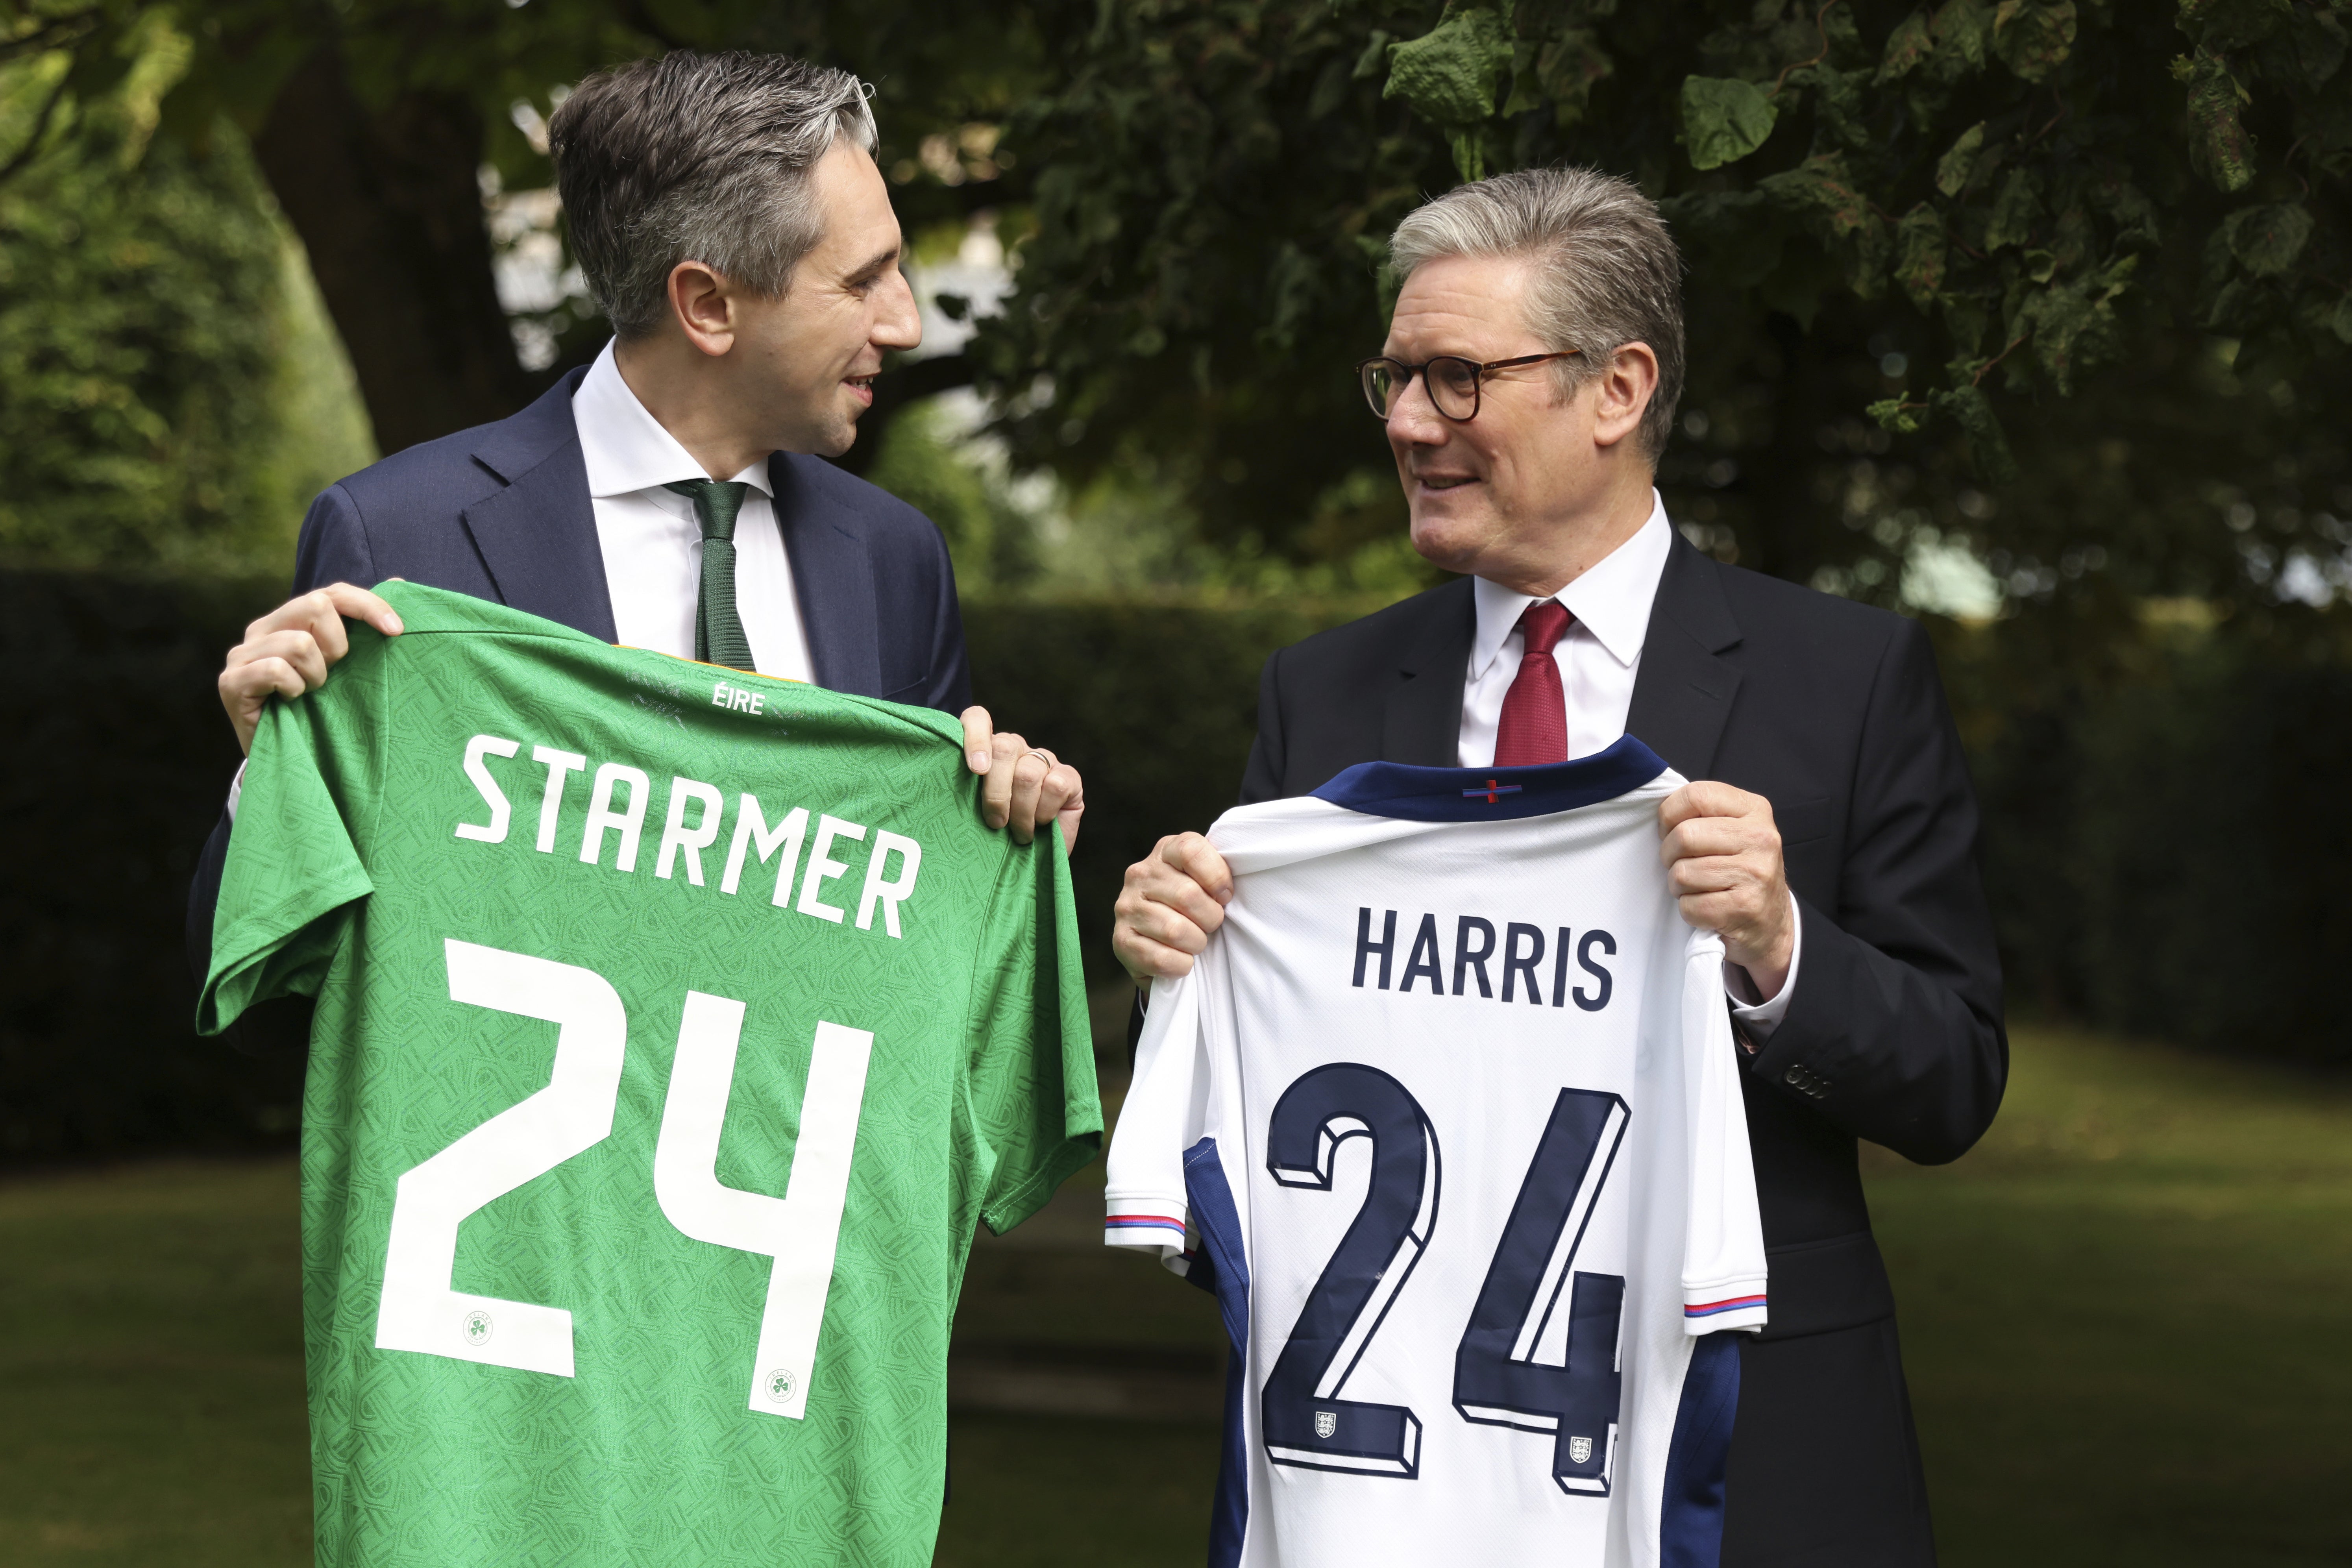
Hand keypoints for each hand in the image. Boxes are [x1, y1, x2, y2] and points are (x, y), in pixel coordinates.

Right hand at [219, 584, 403, 754]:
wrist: (286, 756)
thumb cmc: (320, 708)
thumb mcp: (346, 666)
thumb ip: (363, 626)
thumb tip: (399, 582)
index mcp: (289, 619)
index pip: (332, 593)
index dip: (368, 606)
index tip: (397, 631)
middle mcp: (262, 629)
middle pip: (315, 605)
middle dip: (337, 645)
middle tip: (332, 675)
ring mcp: (241, 654)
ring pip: (300, 644)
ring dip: (316, 676)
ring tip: (309, 693)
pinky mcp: (231, 681)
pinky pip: (277, 671)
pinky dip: (294, 690)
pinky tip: (291, 702)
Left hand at [960, 706, 1084, 849]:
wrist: (1032, 858)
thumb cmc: (996, 838)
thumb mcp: (971, 816)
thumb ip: (959, 794)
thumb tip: (940, 789)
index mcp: (986, 750)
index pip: (977, 719)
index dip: (974, 738)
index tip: (975, 770)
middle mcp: (1015, 748)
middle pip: (1003, 748)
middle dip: (996, 793)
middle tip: (995, 823)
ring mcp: (1043, 759)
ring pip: (1028, 772)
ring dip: (1021, 811)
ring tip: (1019, 833)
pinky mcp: (1069, 776)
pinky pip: (1055, 785)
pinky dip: (1044, 811)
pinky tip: (1041, 823)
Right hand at [1112, 832, 1232, 982]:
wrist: (1159, 943)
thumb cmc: (1193, 908)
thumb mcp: (1206, 881)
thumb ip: (1216, 873)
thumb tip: (1228, 892)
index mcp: (1165, 851)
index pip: (1191, 851)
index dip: (1216, 877)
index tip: (1225, 896)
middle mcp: (1140, 874)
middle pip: (1187, 895)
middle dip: (1210, 919)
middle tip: (1210, 926)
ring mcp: (1126, 907)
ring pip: (1175, 930)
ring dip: (1196, 944)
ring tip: (1195, 943)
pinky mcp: (1121, 940)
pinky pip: (1161, 958)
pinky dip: (1180, 965)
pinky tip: (1181, 960)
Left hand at [1658, 780, 1794, 998]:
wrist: (1770, 920)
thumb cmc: (1740, 869)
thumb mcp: (1732, 828)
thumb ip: (1703, 812)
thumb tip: (1660, 812)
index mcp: (1754, 809)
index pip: (1695, 795)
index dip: (1669, 815)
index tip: (1671, 831)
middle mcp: (1760, 838)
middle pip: (1684, 835)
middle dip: (1670, 854)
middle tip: (1682, 864)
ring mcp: (1756, 873)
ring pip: (1682, 873)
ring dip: (1678, 886)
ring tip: (1697, 887)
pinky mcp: (1745, 907)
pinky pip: (1690, 906)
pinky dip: (1689, 910)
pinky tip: (1706, 907)